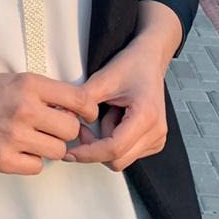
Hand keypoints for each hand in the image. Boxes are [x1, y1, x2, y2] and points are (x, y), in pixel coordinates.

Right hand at [0, 73, 98, 175]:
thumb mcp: (16, 81)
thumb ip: (46, 93)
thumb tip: (78, 113)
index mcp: (30, 85)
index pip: (78, 99)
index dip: (88, 111)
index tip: (87, 116)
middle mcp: (24, 109)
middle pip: (71, 129)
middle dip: (65, 131)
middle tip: (52, 130)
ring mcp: (13, 137)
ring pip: (58, 151)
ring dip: (49, 148)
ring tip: (32, 139)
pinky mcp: (2, 160)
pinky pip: (37, 167)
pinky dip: (31, 161)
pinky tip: (18, 150)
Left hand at [64, 4, 180, 172]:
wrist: (150, 59)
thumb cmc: (132, 65)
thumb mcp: (103, 79)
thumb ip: (81, 100)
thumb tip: (60, 115)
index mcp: (146, 116)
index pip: (113, 149)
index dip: (88, 153)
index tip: (70, 152)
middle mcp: (156, 131)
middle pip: (117, 160)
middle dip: (95, 147)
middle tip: (85, 126)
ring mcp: (158, 138)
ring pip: (121, 159)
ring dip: (106, 143)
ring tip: (107, 115)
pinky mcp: (154, 141)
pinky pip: (128, 154)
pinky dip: (115, 142)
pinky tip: (116, 120)